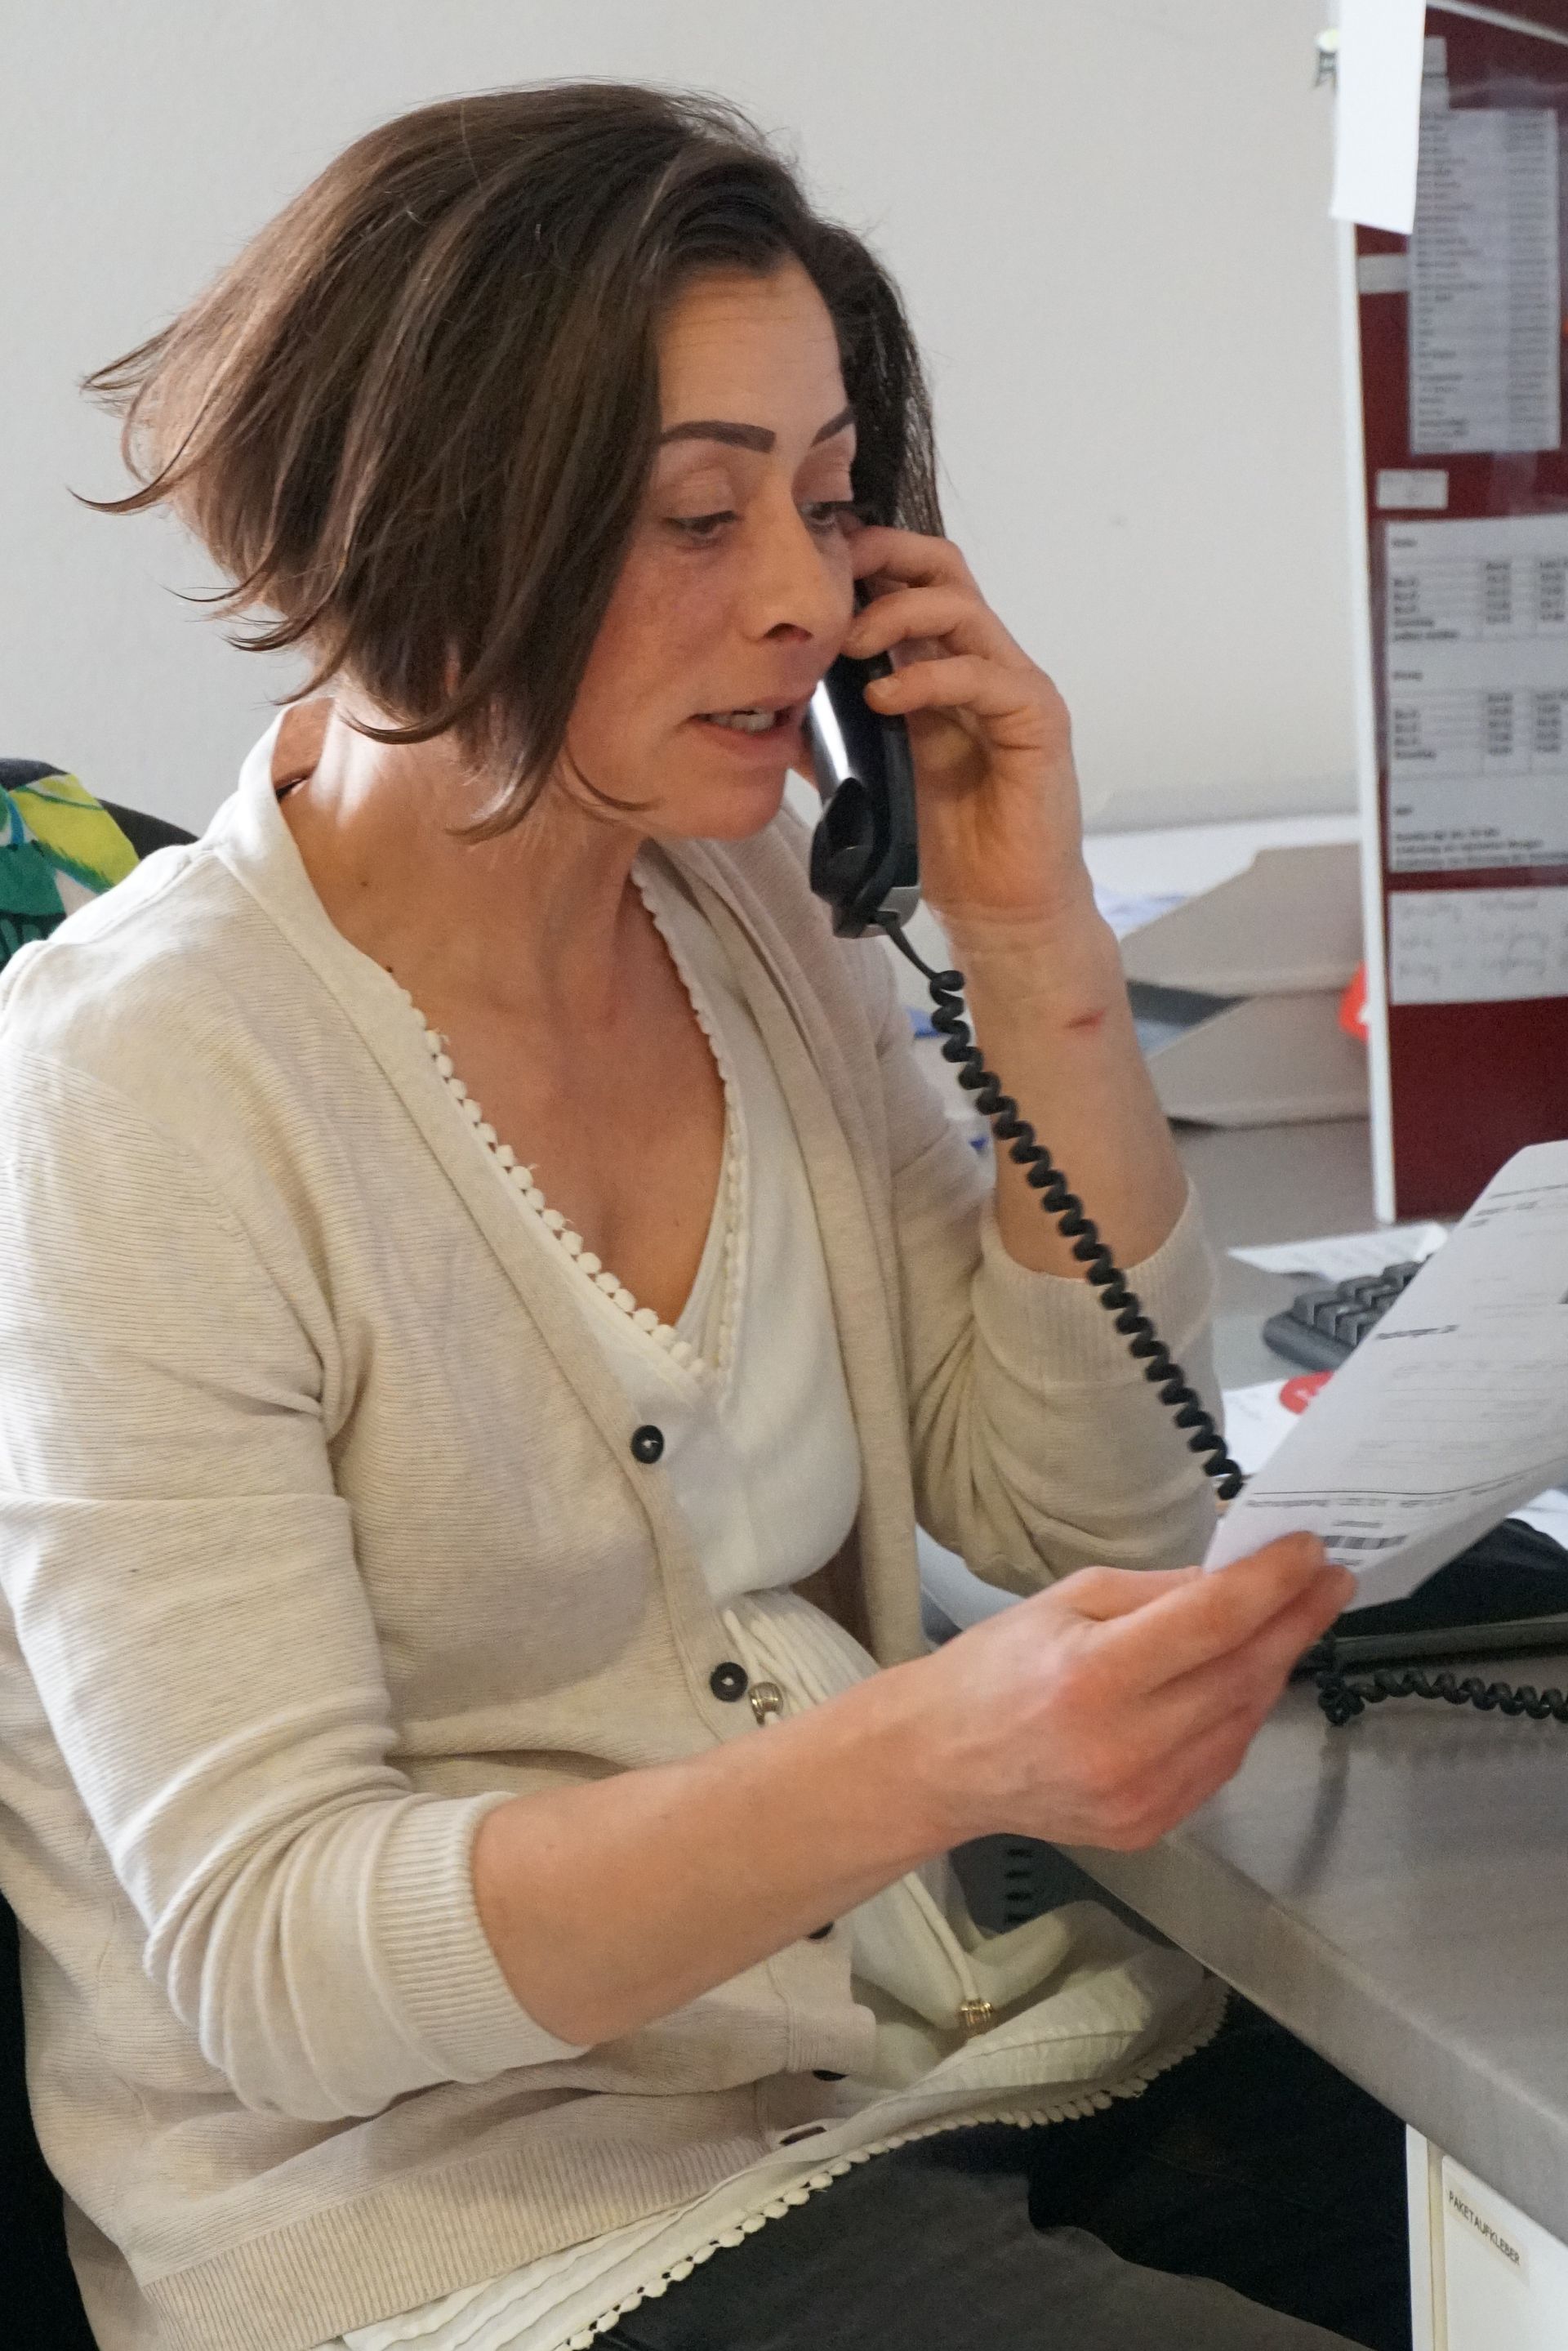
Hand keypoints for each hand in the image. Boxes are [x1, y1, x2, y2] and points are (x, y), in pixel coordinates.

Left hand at [840, 524, 1094, 942]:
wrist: (998, 907)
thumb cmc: (939, 840)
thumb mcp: (863, 775)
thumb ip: (823, 735)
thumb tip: (763, 706)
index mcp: (938, 664)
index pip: (908, 580)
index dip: (862, 559)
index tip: (806, 568)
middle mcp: (978, 661)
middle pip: (941, 568)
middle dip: (881, 556)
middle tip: (826, 582)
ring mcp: (1012, 684)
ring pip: (960, 608)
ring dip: (895, 614)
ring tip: (845, 646)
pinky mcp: (1037, 717)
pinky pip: (983, 675)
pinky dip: (926, 676)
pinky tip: (882, 699)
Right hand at [918, 1534, 1352, 1851]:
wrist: (942, 1761)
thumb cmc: (996, 1666)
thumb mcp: (1065, 1600)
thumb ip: (1157, 1592)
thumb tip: (1236, 1580)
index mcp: (1092, 1675)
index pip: (1212, 1622)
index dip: (1273, 1583)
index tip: (1310, 1552)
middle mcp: (1123, 1744)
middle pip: (1241, 1674)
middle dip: (1294, 1622)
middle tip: (1328, 1582)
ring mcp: (1141, 1796)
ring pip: (1243, 1722)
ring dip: (1275, 1668)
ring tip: (1291, 1624)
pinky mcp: (1149, 1827)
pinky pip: (1221, 1762)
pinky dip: (1241, 1715)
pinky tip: (1244, 1680)